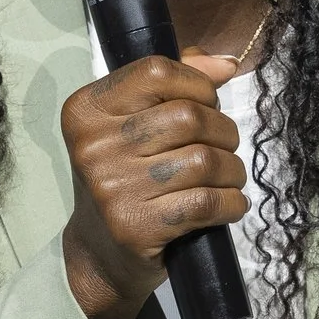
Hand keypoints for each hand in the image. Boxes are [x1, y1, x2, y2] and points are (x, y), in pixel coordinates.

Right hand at [60, 49, 246, 318]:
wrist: (99, 254)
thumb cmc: (124, 178)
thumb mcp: (130, 125)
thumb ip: (172, 84)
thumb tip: (225, 63)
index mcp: (86, 111)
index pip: (157, 71)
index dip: (197, 85)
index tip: (206, 104)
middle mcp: (93, 146)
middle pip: (190, 116)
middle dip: (223, 131)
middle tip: (223, 148)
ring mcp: (112, 188)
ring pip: (205, 159)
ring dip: (232, 170)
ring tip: (227, 178)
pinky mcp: (135, 227)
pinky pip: (206, 202)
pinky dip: (231, 202)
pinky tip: (227, 205)